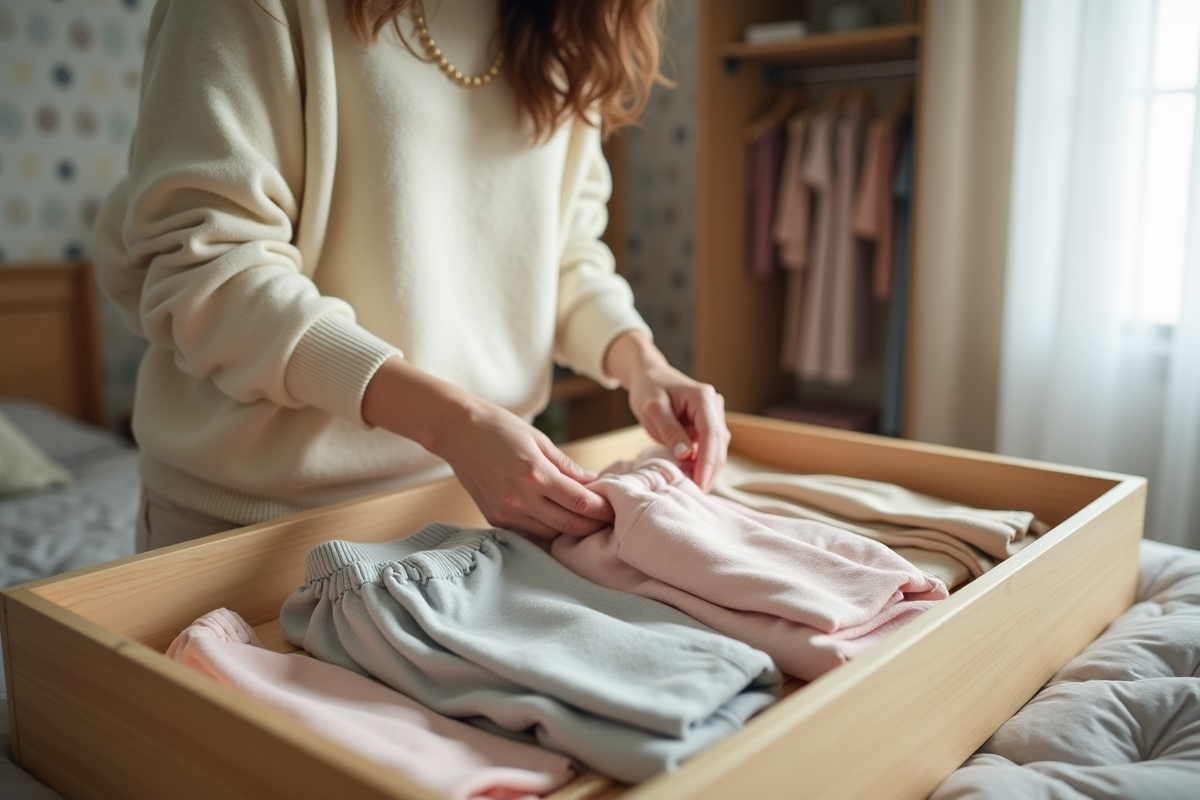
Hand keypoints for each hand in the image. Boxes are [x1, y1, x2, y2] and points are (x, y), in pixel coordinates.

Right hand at [433, 399, 613, 538]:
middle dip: (593, 525)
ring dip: (570, 529)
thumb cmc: (501, 429)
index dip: (603, 510)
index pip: (581, 503)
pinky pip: (530, 531)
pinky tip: (555, 517)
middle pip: (570, 525)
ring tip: (584, 518)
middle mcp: (520, 498)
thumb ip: (569, 467)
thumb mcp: (540, 441)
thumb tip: (595, 485)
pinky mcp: (495, 518)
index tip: (614, 508)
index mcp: (536, 474)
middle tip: (607, 518)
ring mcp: (506, 512)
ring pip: (551, 534)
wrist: (458, 431)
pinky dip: (547, 528)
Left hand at [604, 331, 730, 491]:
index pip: (712, 434)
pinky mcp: (706, 427)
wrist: (649, 377)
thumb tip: (686, 455)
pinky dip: (700, 463)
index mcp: (703, 398)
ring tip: (691, 487)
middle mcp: (714, 406)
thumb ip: (670, 431)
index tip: (701, 484)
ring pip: (716, 449)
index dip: (708, 462)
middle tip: (696, 494)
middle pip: (719, 444)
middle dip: (709, 470)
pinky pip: (708, 449)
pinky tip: (690, 476)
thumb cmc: (649, 389)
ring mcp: (713, 417)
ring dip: (705, 468)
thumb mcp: (653, 409)